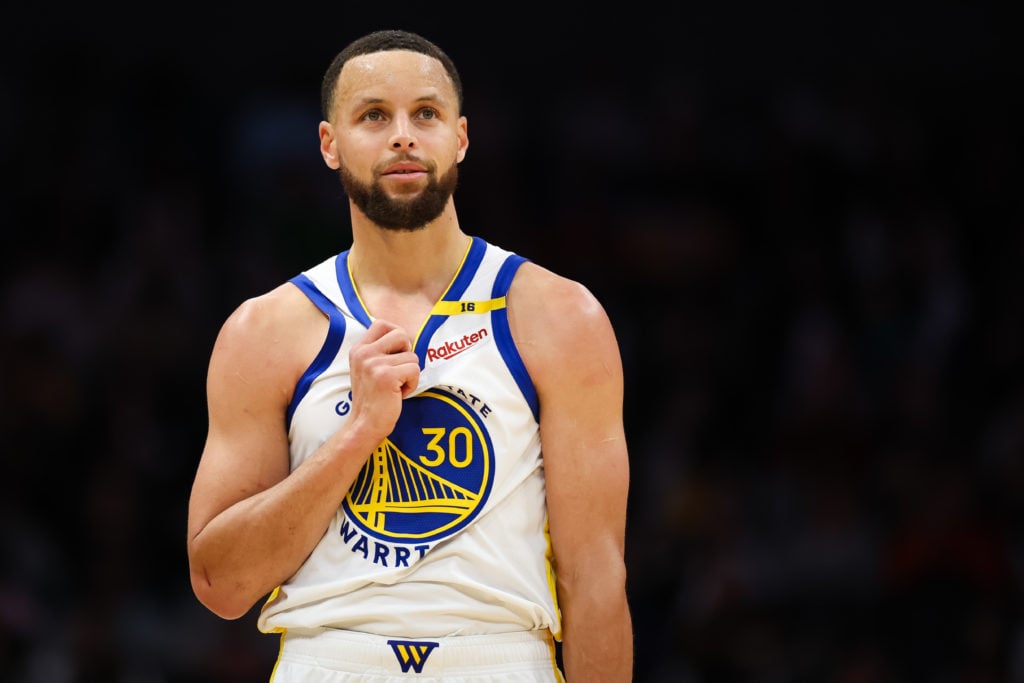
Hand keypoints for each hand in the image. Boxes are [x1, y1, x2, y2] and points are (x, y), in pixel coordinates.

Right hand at [348, 319, 419, 440]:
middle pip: (401, 334)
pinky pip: (415, 370)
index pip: (382, 323)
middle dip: (407, 352)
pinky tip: (399, 394)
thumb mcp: (367, 368)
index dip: (396, 335)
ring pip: (412, 356)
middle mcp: (364, 353)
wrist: (365, 424)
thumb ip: (379, 351)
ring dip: (410, 374)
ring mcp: (374, 364)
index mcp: (358, 349)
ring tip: (396, 387)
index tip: (396, 353)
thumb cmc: (373, 398)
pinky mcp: (386, 376)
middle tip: (399, 370)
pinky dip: (412, 384)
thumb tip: (405, 337)